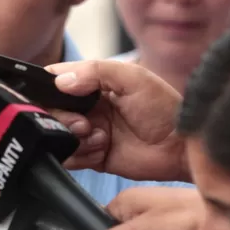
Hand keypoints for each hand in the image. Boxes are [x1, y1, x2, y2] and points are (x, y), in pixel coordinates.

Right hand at [45, 60, 186, 181]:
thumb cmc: (164, 109)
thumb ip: (96, 72)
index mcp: (94, 83)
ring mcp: (89, 132)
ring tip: (101, 138)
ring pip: (56, 136)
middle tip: (84, 124)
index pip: (56, 81)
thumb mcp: (133, 78)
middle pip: (49, 111)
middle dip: (62, 119)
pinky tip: (102, 151)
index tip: (54, 96)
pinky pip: (69, 158)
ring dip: (74, 139)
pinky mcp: (92, 156)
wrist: (181, 148)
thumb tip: (61, 81)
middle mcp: (87, 107)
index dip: (47, 88)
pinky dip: (81, 155)